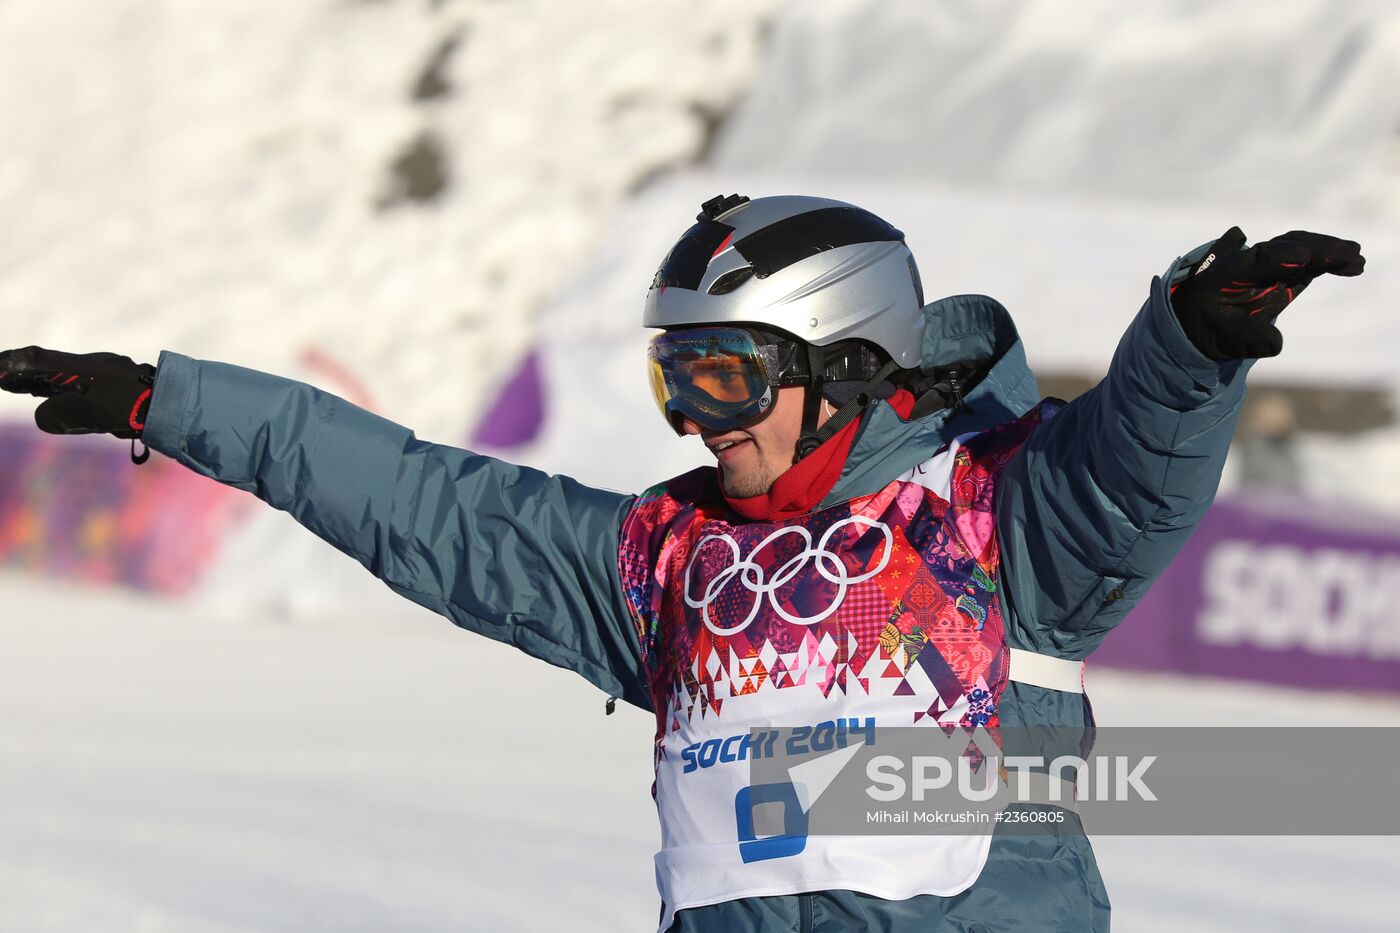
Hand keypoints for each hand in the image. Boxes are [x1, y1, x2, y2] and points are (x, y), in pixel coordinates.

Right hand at [0, 346, 155, 438]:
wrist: (180, 405)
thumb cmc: (137, 406)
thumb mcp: (94, 412)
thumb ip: (63, 414)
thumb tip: (42, 417)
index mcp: (87, 366)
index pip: (42, 361)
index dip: (17, 364)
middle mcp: (98, 367)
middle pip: (54, 369)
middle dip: (28, 375)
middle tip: (6, 381)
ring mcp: (112, 377)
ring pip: (71, 380)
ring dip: (48, 385)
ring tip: (24, 388)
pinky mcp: (123, 390)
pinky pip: (88, 390)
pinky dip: (69, 395)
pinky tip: (65, 401)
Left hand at [1171, 227, 1364, 359]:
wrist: (1205, 319)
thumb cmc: (1212, 326)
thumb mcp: (1223, 337)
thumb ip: (1248, 338)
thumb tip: (1276, 343)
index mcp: (1230, 274)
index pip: (1256, 261)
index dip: (1278, 258)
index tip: (1302, 258)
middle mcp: (1253, 262)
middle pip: (1285, 247)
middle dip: (1316, 249)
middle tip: (1346, 254)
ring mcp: (1273, 264)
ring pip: (1302, 247)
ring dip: (1329, 251)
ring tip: (1356, 260)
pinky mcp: (1289, 271)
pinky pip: (1312, 261)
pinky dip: (1333, 261)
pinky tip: (1355, 266)